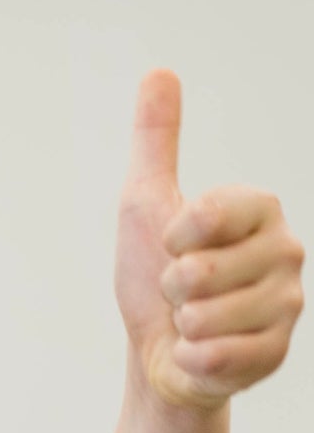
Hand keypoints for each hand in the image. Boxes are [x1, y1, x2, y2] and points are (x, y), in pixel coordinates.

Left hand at [115, 68, 303, 410]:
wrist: (160, 353)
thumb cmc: (154, 279)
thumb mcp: (146, 203)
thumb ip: (156, 142)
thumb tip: (158, 72)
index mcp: (261, 209)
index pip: (207, 213)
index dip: (173, 236)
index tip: (174, 245)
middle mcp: (286, 251)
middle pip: (198, 272)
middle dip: (171, 289)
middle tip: (181, 293)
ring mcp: (286, 304)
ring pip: (204, 317)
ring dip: (182, 326)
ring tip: (192, 322)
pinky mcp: (275, 352)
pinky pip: (215, 357)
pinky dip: (192, 360)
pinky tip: (201, 353)